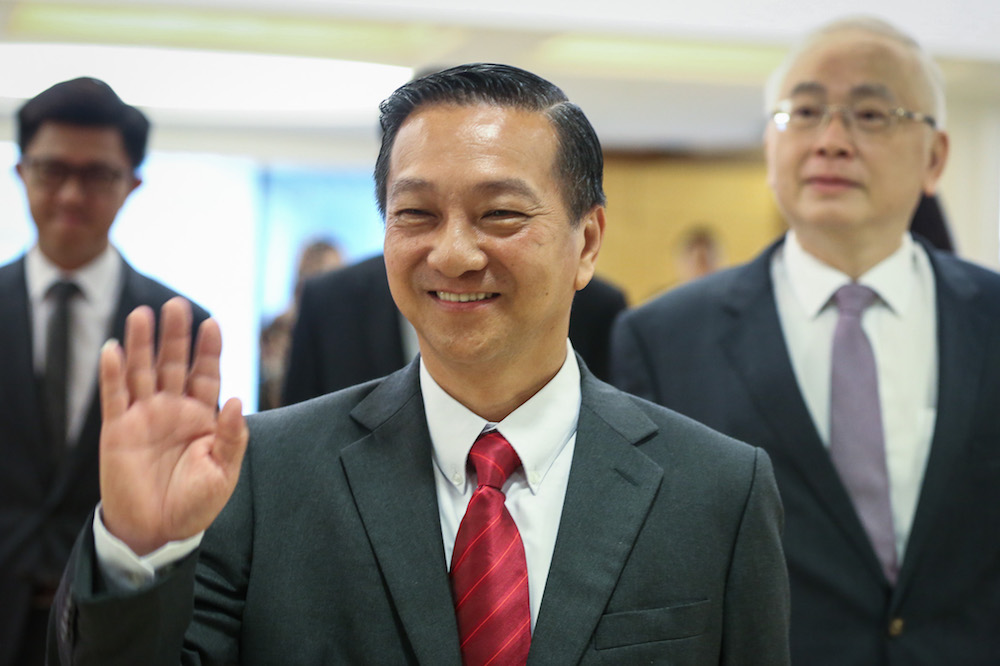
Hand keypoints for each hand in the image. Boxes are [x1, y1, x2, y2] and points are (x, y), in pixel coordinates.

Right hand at [98, 297, 246, 555]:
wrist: (158, 531)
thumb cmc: (195, 503)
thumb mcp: (223, 472)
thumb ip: (231, 436)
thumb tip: (235, 400)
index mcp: (202, 416)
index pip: (207, 374)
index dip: (209, 349)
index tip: (212, 323)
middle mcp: (173, 409)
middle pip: (173, 364)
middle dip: (176, 336)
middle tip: (177, 305)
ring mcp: (144, 417)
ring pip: (142, 372)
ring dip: (142, 344)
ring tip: (144, 313)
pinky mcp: (117, 430)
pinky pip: (114, 396)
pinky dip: (113, 373)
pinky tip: (114, 348)